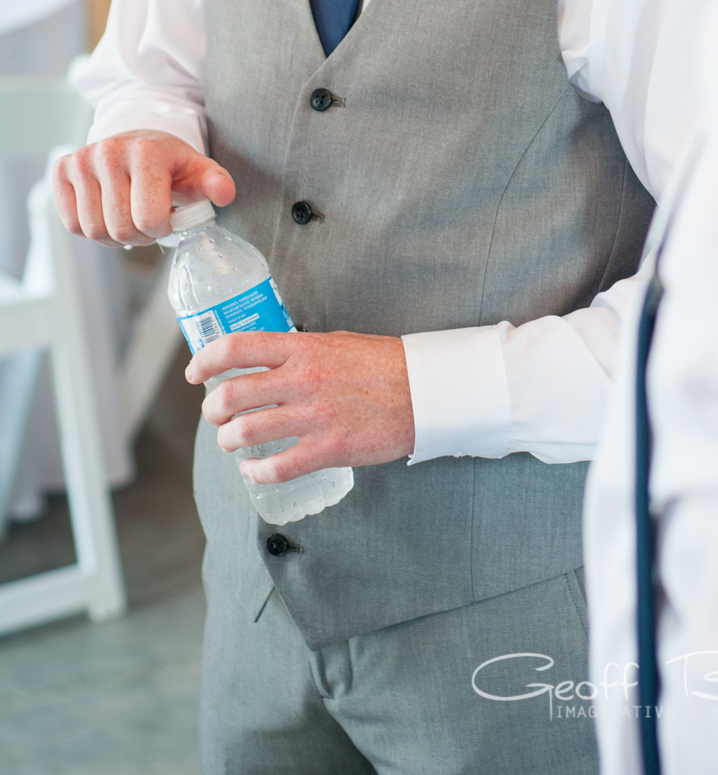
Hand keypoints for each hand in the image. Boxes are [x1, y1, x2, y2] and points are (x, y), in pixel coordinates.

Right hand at [53, 130, 235, 246]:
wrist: (137, 139)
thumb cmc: (169, 162)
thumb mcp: (197, 170)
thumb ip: (214, 182)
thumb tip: (225, 193)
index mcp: (147, 152)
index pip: (149, 219)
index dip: (161, 228)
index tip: (167, 215)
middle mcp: (109, 151)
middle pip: (121, 229)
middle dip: (139, 235)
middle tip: (147, 219)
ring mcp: (82, 160)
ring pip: (93, 231)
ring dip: (114, 236)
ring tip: (128, 215)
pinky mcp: (62, 170)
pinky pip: (72, 224)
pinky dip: (91, 228)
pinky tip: (107, 211)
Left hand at [187, 330, 415, 477]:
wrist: (424, 390)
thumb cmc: (382, 364)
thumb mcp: (335, 343)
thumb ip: (298, 352)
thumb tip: (264, 361)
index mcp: (302, 348)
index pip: (235, 348)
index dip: (204, 362)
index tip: (195, 375)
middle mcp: (302, 379)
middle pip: (231, 395)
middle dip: (213, 411)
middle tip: (216, 416)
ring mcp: (314, 415)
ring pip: (246, 432)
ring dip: (229, 442)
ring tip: (232, 443)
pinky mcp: (329, 448)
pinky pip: (277, 467)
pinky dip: (256, 472)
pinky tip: (254, 470)